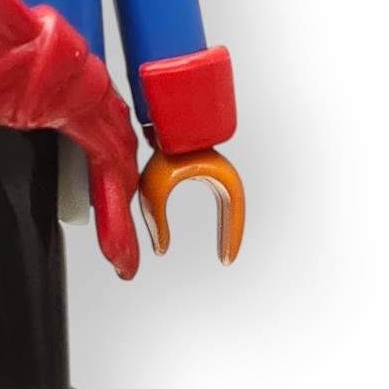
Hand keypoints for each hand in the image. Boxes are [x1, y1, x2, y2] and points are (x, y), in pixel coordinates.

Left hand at [139, 149, 244, 265]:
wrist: (158, 128)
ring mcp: (215, 171)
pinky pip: (222, 200)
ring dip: (229, 227)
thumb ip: (156, 221)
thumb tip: (160, 250)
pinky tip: (219, 234)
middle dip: (232, 236)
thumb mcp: (153, 192)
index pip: (234, 211)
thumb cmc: (156, 154)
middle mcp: (221, 173)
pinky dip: (224, 218)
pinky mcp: (207, 171)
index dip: (232, 237)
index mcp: (217, 174)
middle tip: (227, 260)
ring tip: (225, 251)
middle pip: (235, 211)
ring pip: (230, 206)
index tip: (226, 259)